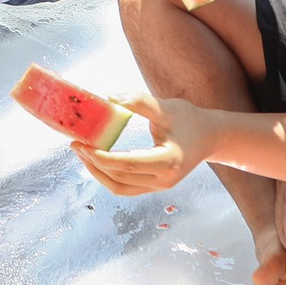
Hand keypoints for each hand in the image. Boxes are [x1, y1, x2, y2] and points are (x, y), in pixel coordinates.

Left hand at [69, 94, 213, 195]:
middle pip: (120, 178)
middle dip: (94, 163)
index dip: (103, 157)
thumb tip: (110, 97)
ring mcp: (160, 186)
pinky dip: (108, 175)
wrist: (210, 136)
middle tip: (75, 144)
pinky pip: (125, 187)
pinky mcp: (155, 185)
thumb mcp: (166, 107)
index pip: (129, 164)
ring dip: (98, 172)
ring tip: (81, 152)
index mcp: (168, 161)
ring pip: (120, 187)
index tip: (83, 144)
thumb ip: (139, 102)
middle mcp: (164, 180)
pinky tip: (95, 158)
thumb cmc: (189, 119)